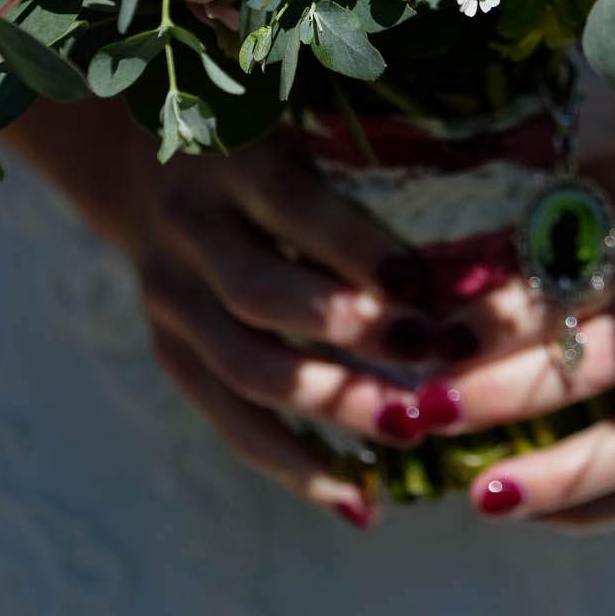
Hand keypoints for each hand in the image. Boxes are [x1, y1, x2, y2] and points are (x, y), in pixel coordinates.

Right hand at [0, 95, 445, 530]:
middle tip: (430, 358)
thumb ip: (366, 149)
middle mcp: (189, 229)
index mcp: (230, 158)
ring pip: (246, 370)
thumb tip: (470, 221)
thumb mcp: (300, 115)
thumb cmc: (269, 134)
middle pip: (260, 296)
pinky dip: (296, 465)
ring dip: (334, 407)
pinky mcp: (172, 354)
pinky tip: (361, 501)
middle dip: (349, 334)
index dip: (354, 245)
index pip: (292, 205)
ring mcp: (171, 299)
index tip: (421, 281)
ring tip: (412, 431)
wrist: (145, 156)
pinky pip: (232, 423)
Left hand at [408, 46, 614, 532]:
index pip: (575, 287)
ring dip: (558, 478)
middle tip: (429, 413)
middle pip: (601, 368)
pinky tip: (529, 508)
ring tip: (482, 496)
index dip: (502, 320)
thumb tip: (428, 287)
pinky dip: (595, 507)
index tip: (433, 342)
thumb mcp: (596, 183)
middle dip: (507, 398)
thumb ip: (535, 232)